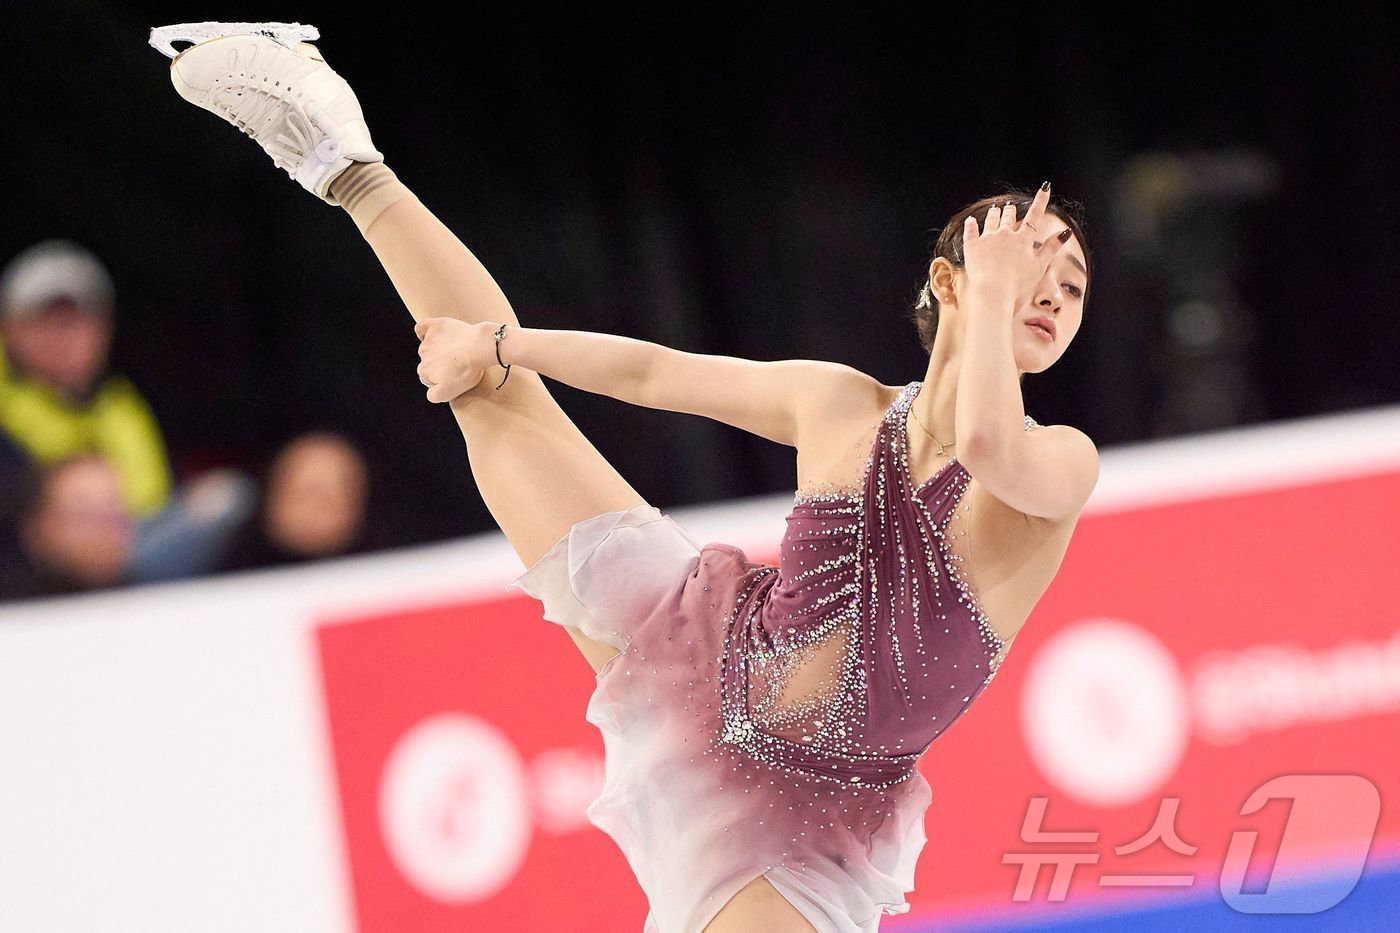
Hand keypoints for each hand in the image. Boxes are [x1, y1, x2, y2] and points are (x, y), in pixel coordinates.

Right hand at [413, 317, 490, 402]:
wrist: (478, 348)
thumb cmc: (467, 370)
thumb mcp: (450, 392)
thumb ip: (434, 396)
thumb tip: (430, 393)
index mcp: (425, 371)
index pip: (427, 375)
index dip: (440, 376)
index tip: (452, 374)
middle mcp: (423, 355)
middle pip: (427, 360)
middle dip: (439, 362)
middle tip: (456, 362)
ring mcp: (429, 340)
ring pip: (427, 345)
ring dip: (437, 347)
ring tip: (455, 348)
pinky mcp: (436, 326)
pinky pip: (422, 327)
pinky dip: (425, 331)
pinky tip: (433, 334)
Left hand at [962, 184, 1071, 303]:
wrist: (993, 292)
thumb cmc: (1018, 284)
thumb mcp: (1039, 266)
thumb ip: (1052, 248)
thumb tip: (1066, 232)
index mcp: (1023, 239)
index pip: (1035, 215)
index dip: (1041, 201)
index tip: (1045, 187)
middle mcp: (1005, 234)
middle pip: (1009, 216)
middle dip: (1011, 210)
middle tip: (1010, 207)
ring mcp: (987, 239)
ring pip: (991, 220)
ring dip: (994, 213)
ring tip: (995, 209)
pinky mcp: (971, 246)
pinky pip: (970, 230)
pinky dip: (971, 224)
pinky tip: (971, 220)